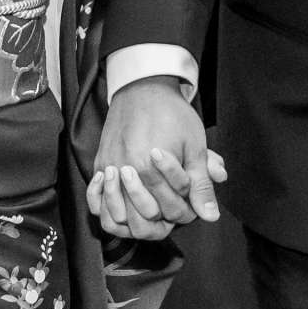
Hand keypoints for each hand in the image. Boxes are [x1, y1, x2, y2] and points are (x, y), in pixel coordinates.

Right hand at [91, 77, 228, 240]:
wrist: (143, 88)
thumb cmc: (172, 115)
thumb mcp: (195, 147)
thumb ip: (201, 184)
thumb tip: (211, 216)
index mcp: (151, 168)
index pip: (171, 210)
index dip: (186, 211)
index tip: (190, 201)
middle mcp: (126, 172)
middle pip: (145, 219)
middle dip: (164, 218)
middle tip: (173, 206)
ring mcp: (109, 169)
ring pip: (118, 218)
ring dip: (137, 220)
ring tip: (152, 208)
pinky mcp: (99, 165)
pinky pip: (97, 203)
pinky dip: (110, 211)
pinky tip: (125, 206)